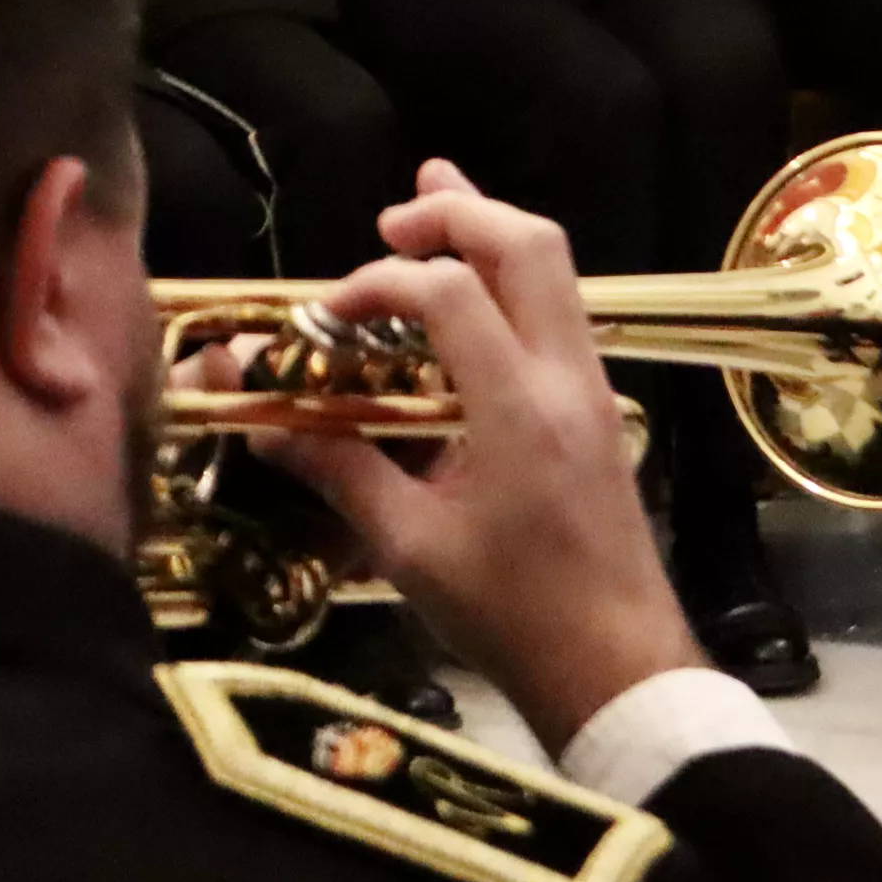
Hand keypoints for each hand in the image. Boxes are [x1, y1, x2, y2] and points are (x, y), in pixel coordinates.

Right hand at [257, 163, 701, 754]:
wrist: (618, 672)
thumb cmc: (512, 617)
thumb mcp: (411, 547)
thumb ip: (339, 470)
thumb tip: (263, 422)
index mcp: (520, 410)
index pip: (451, 293)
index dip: (379, 282)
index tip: (327, 314)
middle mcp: (567, 381)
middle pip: (527, 245)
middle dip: (455, 211)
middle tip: (388, 224)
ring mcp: (592, 391)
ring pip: (554, 269)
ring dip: (488, 232)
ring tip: (425, 209)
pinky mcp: (598, 411)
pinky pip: (557, 311)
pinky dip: (509, 280)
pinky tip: (467, 291)